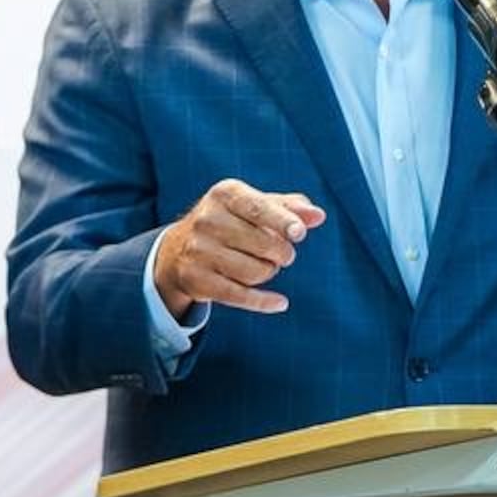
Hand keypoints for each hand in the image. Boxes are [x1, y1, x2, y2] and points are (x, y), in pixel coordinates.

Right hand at [153, 178, 324, 314]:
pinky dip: (264, 301)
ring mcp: (199, 250)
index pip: (258, 208)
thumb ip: (291, 208)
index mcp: (225, 194)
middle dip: (282, 253)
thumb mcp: (256, 206)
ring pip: (255, 272)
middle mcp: (207, 220)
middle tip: (281, 253)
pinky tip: (280, 302)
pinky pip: (238, 295)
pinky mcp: (196, 279)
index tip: (299, 234)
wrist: (178, 248)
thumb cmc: (232, 221)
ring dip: (268, 272)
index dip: (282, 222)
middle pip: (264, 244)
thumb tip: (318, 216)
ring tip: (262, 265)